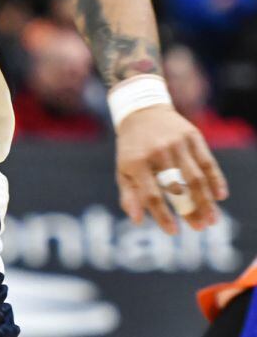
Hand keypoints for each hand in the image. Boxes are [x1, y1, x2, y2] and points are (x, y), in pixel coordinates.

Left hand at [116, 105, 228, 234]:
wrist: (141, 111)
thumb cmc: (132, 147)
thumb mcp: (123, 168)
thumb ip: (129, 194)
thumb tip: (137, 220)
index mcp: (135, 161)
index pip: (151, 194)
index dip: (163, 215)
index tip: (173, 232)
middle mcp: (157, 151)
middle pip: (178, 187)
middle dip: (190, 210)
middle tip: (200, 227)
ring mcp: (175, 143)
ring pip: (195, 177)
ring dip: (206, 201)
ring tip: (212, 219)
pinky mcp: (191, 136)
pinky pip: (207, 161)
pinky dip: (215, 180)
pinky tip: (220, 196)